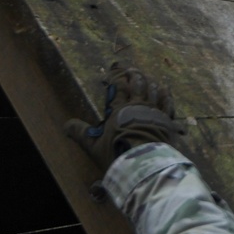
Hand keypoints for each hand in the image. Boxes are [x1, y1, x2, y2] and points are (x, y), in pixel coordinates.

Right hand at [66, 63, 186, 169]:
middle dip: (134, 76)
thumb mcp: (94, 145)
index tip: (114, 73)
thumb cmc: (117, 152)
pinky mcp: (167, 120)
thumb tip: (65, 125)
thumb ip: (80, 133)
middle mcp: (138, 105)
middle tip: (132, 71)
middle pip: (138, 85)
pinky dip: (166, 95)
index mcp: (120, 109)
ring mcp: (154, 111)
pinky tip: (166, 90)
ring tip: (148, 78)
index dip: (117, 78)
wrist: (143, 162)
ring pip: (154, 90)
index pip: (119, 87)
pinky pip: (168, 103)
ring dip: (150, 82)